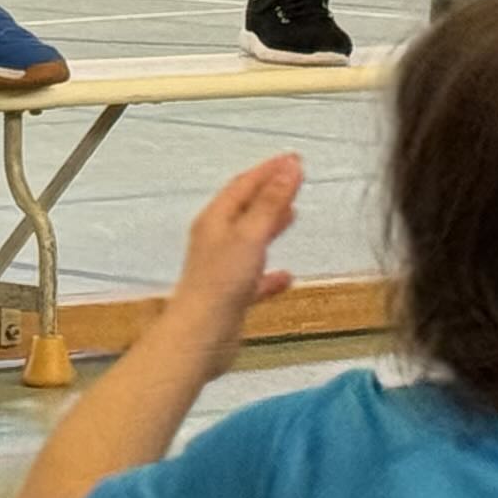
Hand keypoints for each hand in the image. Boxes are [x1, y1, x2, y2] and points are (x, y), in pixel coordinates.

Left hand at [164, 155, 301, 351]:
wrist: (201, 338)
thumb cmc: (221, 283)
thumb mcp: (250, 236)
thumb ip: (271, 203)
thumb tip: (290, 167)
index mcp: (216, 220)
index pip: (244, 184)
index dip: (269, 170)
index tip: (294, 159)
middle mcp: (216, 240)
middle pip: (245, 208)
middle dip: (270, 192)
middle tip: (295, 180)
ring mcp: (223, 269)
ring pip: (250, 240)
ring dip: (270, 225)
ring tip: (293, 215)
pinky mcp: (231, 296)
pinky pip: (255, 277)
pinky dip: (271, 273)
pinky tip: (287, 277)